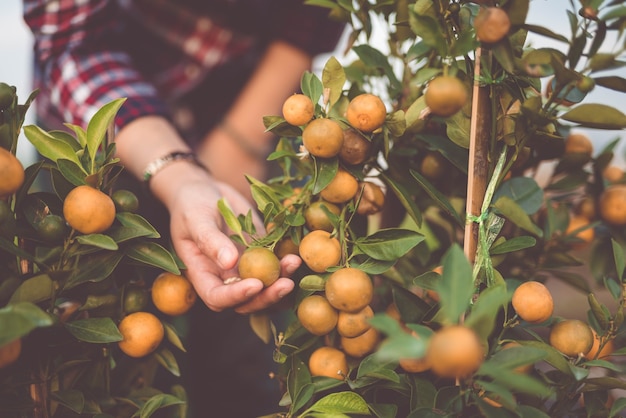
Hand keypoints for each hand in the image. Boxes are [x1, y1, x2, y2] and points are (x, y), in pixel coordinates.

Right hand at [167, 174, 300, 312]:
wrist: (206, 192)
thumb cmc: (191, 205)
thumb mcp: (196, 219)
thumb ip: (210, 240)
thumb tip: (229, 262)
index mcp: (203, 274)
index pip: (218, 297)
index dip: (237, 296)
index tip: (255, 284)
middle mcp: (224, 277)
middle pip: (247, 300)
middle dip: (268, 296)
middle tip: (286, 283)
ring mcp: (244, 267)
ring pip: (266, 286)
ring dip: (282, 279)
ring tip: (294, 262)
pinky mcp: (261, 254)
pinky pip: (276, 265)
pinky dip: (287, 262)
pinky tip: (297, 252)